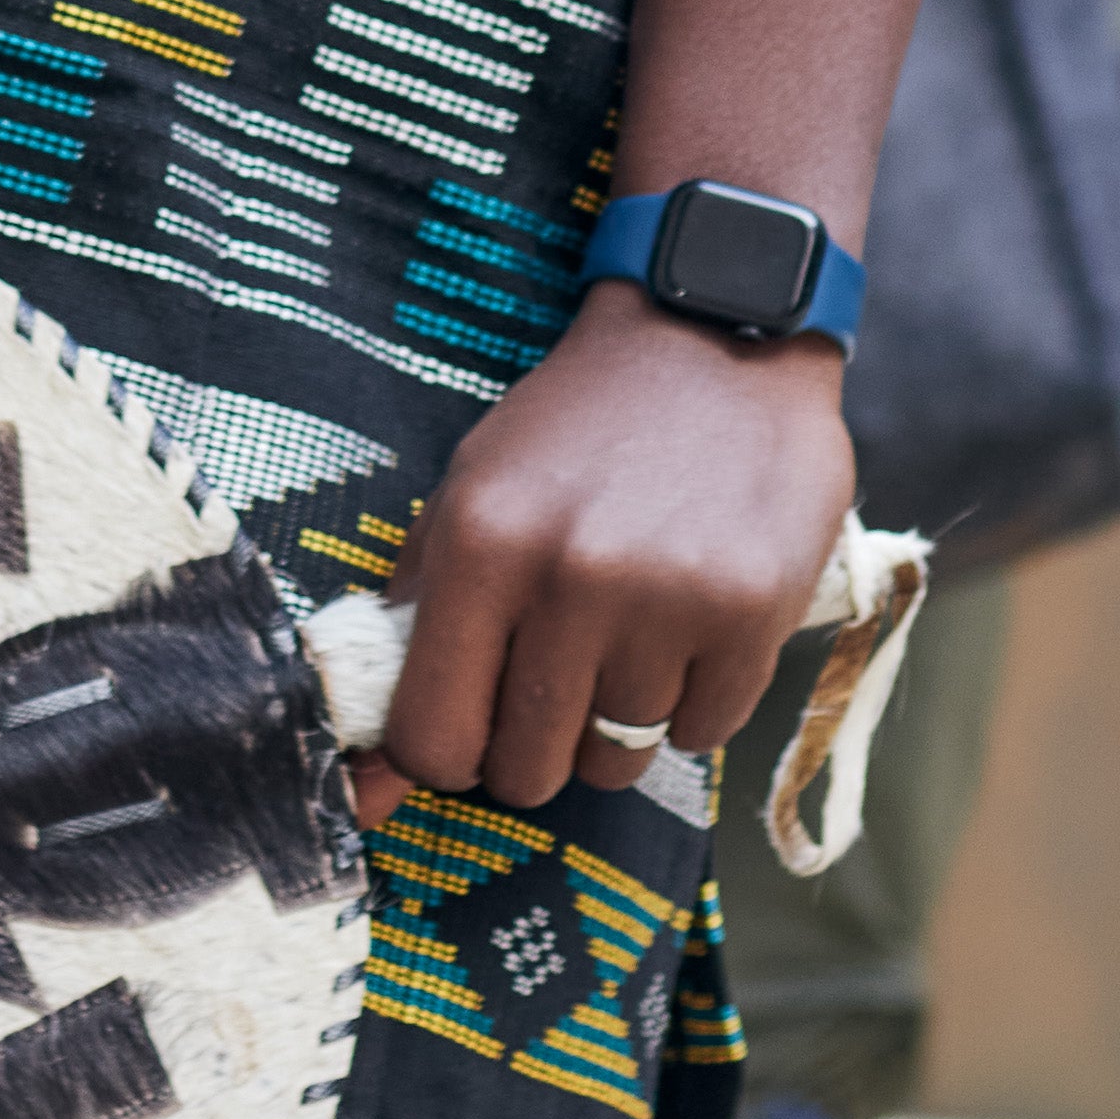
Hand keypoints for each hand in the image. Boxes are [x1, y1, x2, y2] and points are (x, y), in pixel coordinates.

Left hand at [345, 283, 854, 832]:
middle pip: (526, 770)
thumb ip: (416, 623)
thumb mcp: (470, 490)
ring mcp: (666, 601)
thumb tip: (367, 782)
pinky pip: (700, 735)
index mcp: (480, 543)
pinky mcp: (752, 617)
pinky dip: (691, 700)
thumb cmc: (578, 428)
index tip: (469, 730)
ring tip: (630, 630)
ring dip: (617, 718)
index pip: (431, 741)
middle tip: (558, 672)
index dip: (444, 756)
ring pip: (615, 761)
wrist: (714, 336)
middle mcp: (568, 577)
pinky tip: (690, 623)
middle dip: (534, 741)